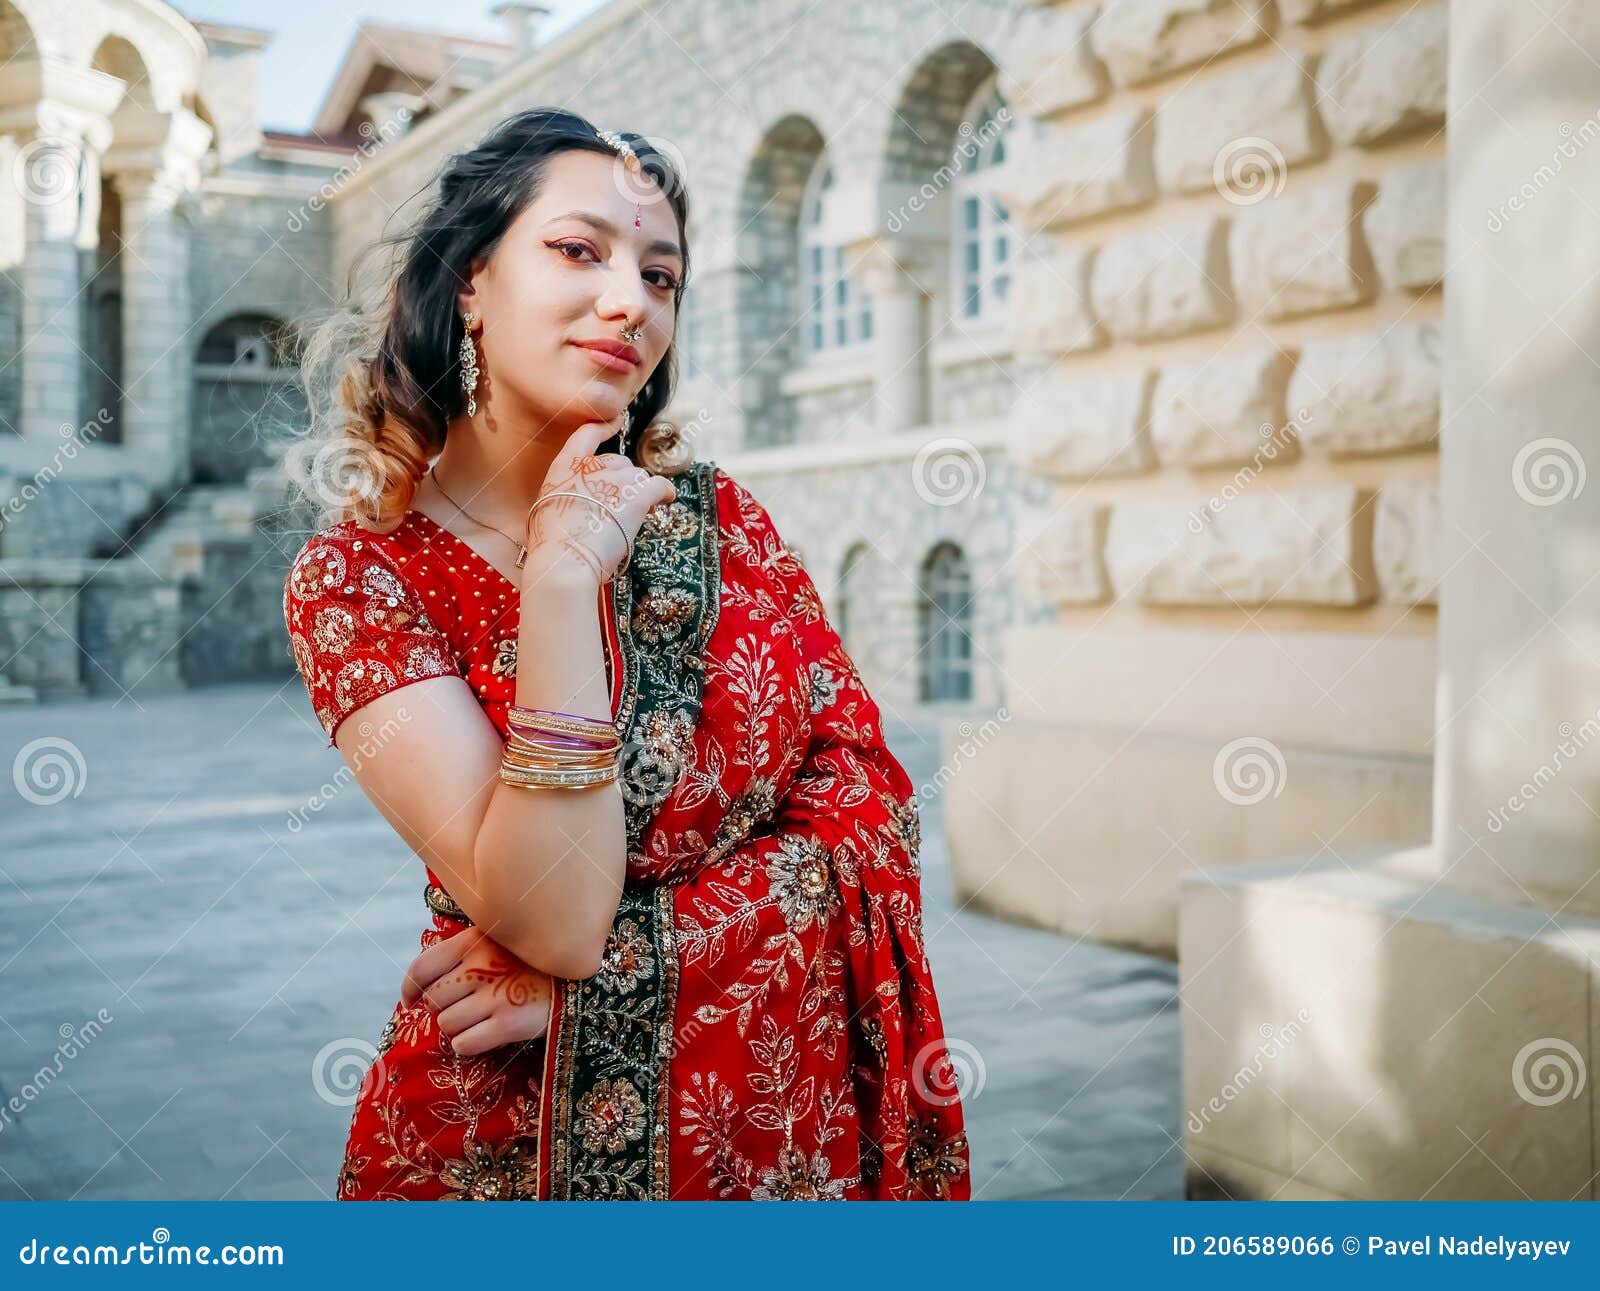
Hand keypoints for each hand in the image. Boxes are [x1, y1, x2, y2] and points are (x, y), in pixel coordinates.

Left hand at [399, 925, 553, 1054]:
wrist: (582, 978)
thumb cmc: (533, 962)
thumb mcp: (499, 940)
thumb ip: (463, 953)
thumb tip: (421, 985)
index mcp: (474, 941)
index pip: (422, 968)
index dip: (409, 989)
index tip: (411, 1001)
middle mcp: (481, 966)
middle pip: (433, 1000)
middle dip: (444, 1008)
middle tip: (466, 1007)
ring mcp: (496, 995)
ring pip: (447, 1024)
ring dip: (458, 1028)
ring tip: (482, 1020)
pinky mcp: (510, 1023)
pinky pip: (465, 1044)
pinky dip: (469, 1045)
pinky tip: (488, 1034)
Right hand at [523, 417, 677, 584]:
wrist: (562, 562)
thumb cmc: (552, 547)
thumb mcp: (547, 511)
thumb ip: (565, 499)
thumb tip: (580, 508)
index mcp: (563, 468)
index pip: (585, 435)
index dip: (603, 427)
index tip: (617, 422)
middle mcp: (591, 466)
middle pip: (618, 463)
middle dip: (623, 481)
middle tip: (622, 505)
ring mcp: (615, 479)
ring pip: (639, 477)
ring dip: (641, 492)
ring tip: (638, 514)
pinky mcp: (636, 496)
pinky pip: (660, 486)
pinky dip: (666, 492)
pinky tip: (668, 499)